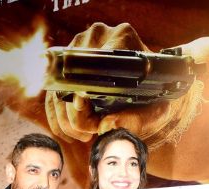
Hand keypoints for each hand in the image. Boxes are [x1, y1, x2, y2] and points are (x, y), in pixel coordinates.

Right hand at [44, 22, 195, 146]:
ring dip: (67, 119)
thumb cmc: (156, 96)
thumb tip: (106, 126)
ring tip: (86, 133)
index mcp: (121, 39)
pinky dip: (59, 116)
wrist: (152, 84)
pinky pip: (52, 92)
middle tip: (92, 132)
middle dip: (77, 116)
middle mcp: (95, 36)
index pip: (91, 73)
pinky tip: (73, 131)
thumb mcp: (155, 111)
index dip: (88, 105)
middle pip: (71, 83)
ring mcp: (77, 46)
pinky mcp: (66, 62)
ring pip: (58, 90)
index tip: (96, 124)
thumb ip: (136, 120)